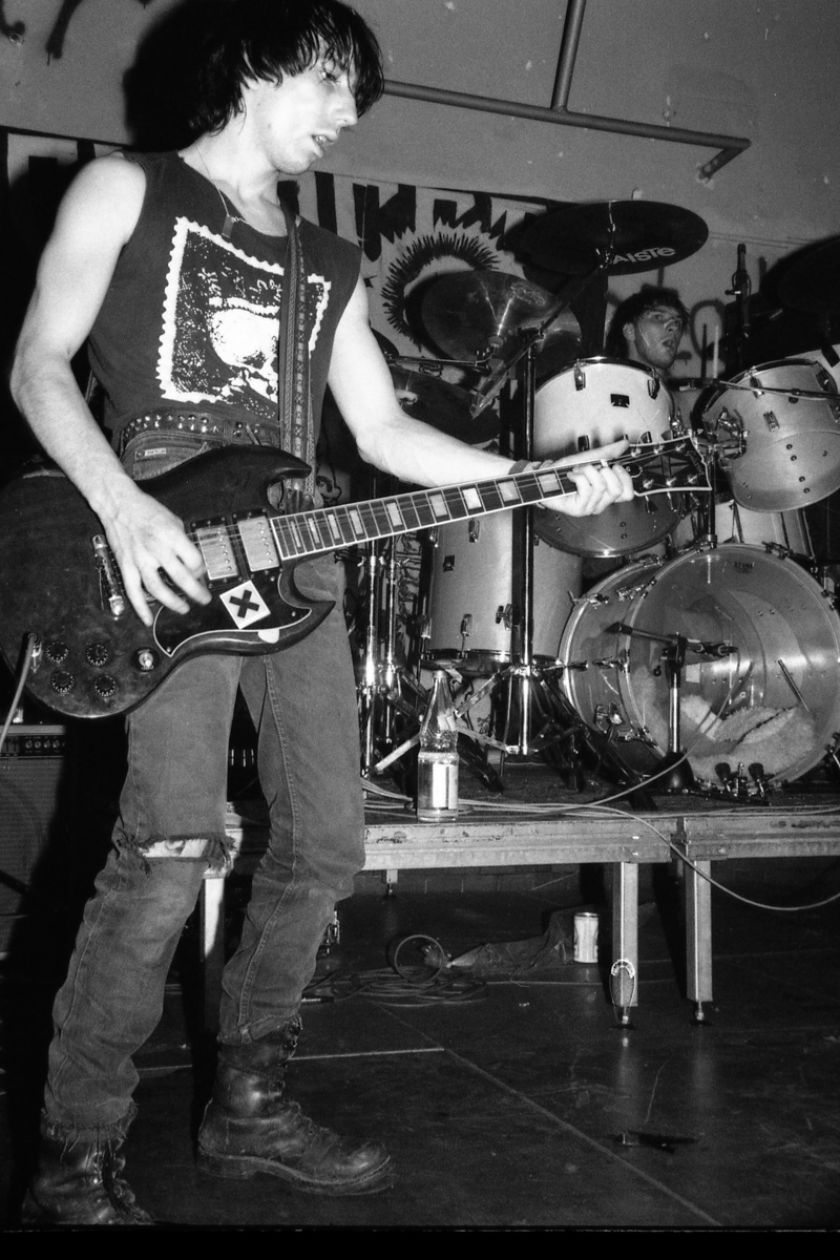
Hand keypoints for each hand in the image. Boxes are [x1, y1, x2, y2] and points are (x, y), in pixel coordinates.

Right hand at [103, 482, 210, 625]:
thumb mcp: (173, 520)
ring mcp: (139, 559)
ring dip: (173, 602)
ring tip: (184, 608)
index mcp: (171, 535)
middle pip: (181, 577)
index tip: (200, 571)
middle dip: (196, 592)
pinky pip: (133, 591)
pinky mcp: (125, 565)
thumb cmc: (147, 510)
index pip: (193, 560)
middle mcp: (156, 548)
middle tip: (204, 599)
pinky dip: (140, 608)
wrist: (117, 503)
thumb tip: (193, 563)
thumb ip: (183, 542)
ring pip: (158, 589)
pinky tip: (147, 619)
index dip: (200, 569)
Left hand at [538, 438, 634, 516]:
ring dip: (588, 471)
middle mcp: (600, 502)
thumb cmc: (563, 472)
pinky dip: (578, 477)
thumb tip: (624, 444)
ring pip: (601, 486)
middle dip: (605, 471)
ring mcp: (589, 507)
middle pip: (617, 490)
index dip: (625, 478)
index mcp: (606, 493)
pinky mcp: (578, 509)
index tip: (614, 466)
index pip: (627, 494)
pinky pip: (587, 489)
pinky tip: (571, 476)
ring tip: (577, 471)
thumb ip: (607, 452)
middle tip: (591, 468)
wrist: (543, 479)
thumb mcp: (588, 458)